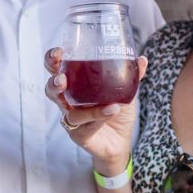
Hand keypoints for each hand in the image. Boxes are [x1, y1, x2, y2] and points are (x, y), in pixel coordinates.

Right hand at [44, 47, 146, 175]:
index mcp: (74, 83)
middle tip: (61, 79)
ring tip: (100, 99)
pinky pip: (85, 126)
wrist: (120, 140)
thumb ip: (131, 75)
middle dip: (53, 82)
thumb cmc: (115, 110)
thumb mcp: (124, 90)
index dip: (52, 60)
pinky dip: (99, 117)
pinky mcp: (79, 135)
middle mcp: (67, 101)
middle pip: (50, 89)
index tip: (59, 52)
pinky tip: (112, 110)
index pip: (57, 68)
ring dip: (83, 106)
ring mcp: (72, 119)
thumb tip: (142, 59)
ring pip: (68, 112)